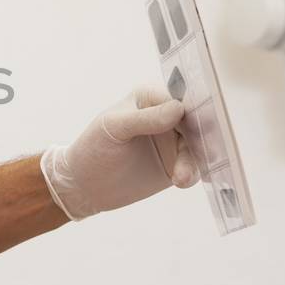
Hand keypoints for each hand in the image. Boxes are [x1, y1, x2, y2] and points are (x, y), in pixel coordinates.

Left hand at [40, 85, 198, 220]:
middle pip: (195, 122)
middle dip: (198, 138)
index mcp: (150, 98)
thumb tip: (178, 109)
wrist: (84, 186)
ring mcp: (174, 141)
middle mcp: (167, 116)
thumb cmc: (93, 148)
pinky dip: (193, 173)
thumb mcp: (114, 128)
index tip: (200, 122)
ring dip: (193, 160)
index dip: (192, 109)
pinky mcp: (178, 164)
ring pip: (197, 146)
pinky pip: (195, 166)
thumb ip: (144, 119)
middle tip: (198, 153)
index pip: (179, 98)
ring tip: (180, 177)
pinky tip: (182, 181)